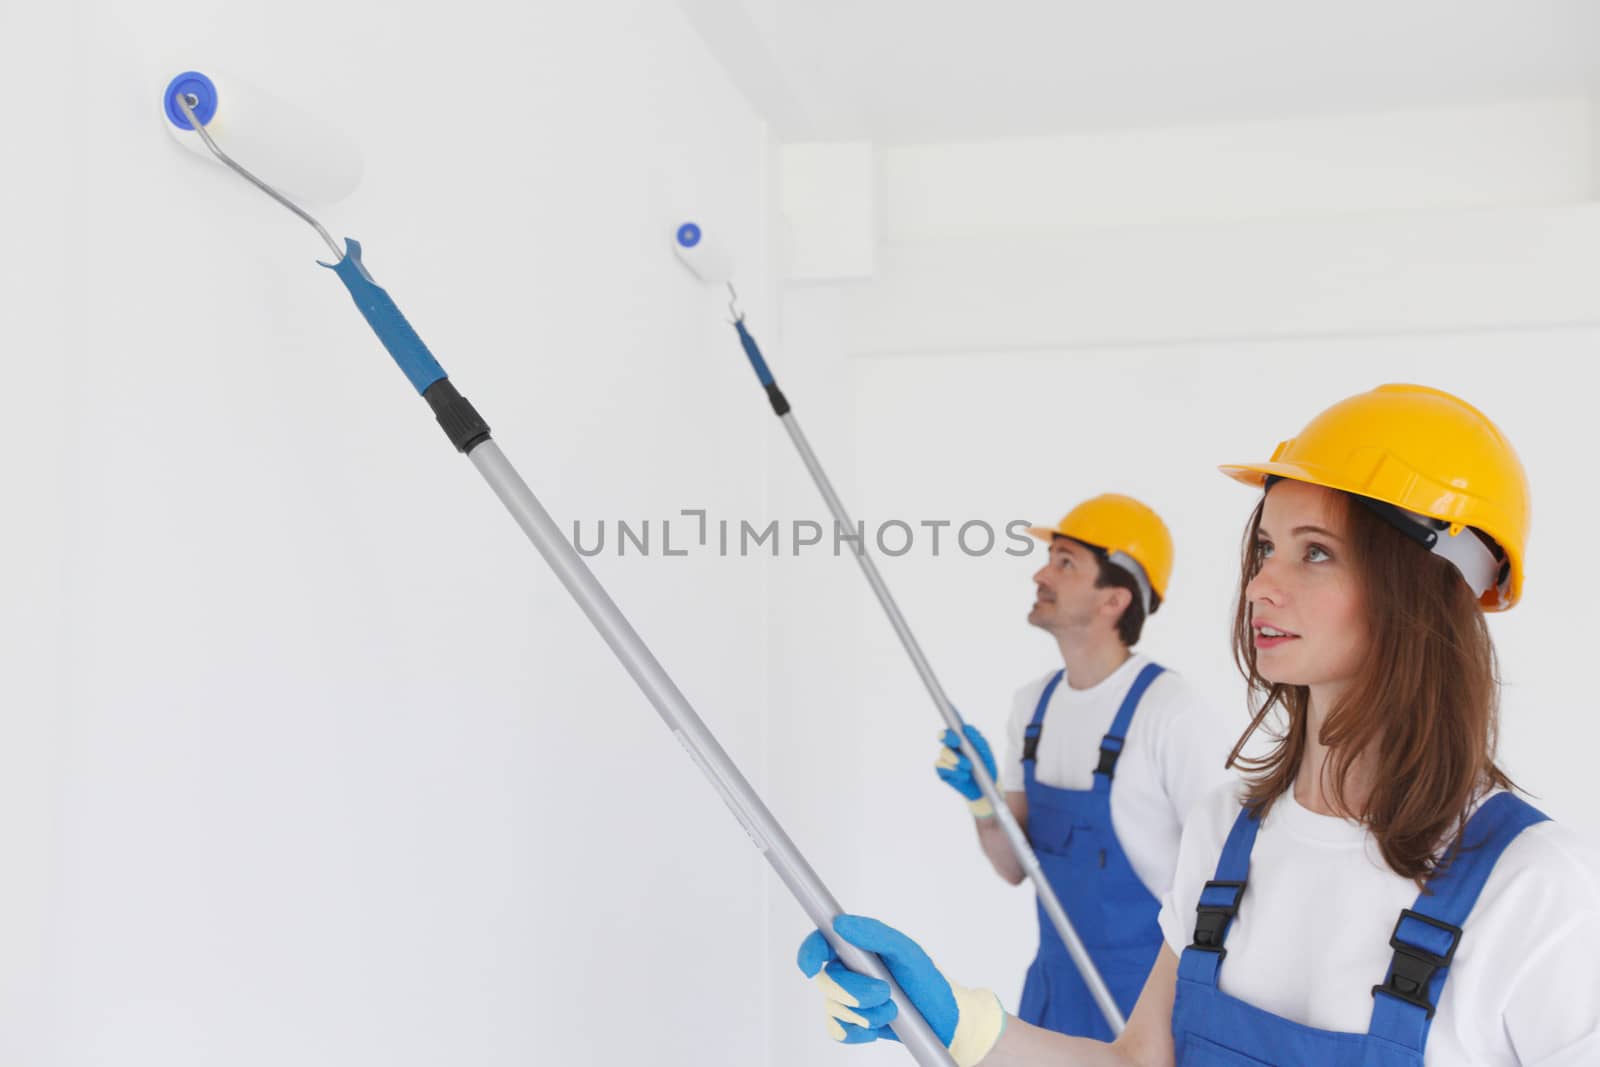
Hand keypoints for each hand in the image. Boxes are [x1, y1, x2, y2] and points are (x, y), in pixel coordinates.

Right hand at [797, 914, 1004, 1065]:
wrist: (942, 1021)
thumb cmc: (927, 982)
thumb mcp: (907, 952)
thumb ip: (875, 934)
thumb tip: (842, 924)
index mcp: (855, 948)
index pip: (820, 943)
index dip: (809, 952)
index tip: (811, 965)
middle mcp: (847, 972)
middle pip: (826, 981)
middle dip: (854, 991)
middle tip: (884, 992)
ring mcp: (846, 1000)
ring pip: (833, 1008)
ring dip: (865, 1012)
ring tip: (892, 1009)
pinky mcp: (850, 1024)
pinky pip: (838, 1031)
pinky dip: (858, 1031)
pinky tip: (878, 1026)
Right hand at [936, 725, 998, 817]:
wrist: (986, 788)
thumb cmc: (985, 767)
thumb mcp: (986, 753)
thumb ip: (978, 740)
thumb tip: (967, 728)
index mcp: (961, 739)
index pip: (952, 729)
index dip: (952, 729)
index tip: (958, 736)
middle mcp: (951, 747)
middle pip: (942, 736)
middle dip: (949, 738)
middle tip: (957, 744)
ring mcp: (945, 760)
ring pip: (943, 753)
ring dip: (956, 759)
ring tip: (968, 766)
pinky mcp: (943, 773)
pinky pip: (942, 768)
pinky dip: (954, 771)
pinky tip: (965, 776)